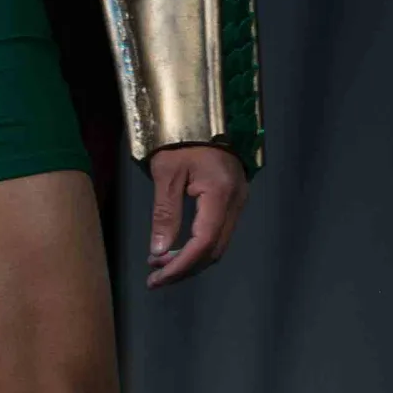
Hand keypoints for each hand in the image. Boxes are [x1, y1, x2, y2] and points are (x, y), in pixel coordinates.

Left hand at [146, 145, 247, 287]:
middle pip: (213, 250)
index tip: (157, 278)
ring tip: (159, 264)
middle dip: (183, 268)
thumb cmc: (181, 138)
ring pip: (217, 245)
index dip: (180, 265)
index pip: (203, 243)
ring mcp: (238, 202)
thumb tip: (158, 252)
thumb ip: (164, 213)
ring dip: (190, 259)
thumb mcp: (166, 173)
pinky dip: (197, 247)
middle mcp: (235, 202)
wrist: (203, 115)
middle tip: (154, 277)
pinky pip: (218, 233)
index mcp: (219, 194)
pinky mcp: (234, 200)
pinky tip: (176, 248)